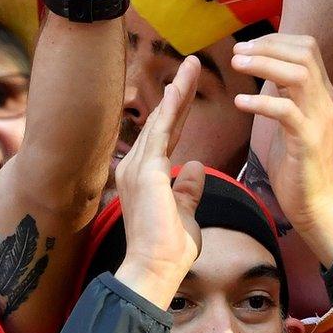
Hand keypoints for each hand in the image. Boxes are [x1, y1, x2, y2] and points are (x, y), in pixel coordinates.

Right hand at [112, 57, 206, 308]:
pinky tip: (179, 90)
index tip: (190, 87)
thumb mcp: (186, 212)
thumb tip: (195, 165)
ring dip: (177, 91)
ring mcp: (138, 167)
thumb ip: (188, 188)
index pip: (166, 134)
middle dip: (179, 91)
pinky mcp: (146, 172)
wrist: (155, 269)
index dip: (179, 110)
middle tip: (192, 62)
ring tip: (191, 65)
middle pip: (162, 120)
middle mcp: (136, 166)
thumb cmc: (169, 248)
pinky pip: (160, 133)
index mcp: (146, 175)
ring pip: (160, 119)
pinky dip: (171, 109)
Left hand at [231, 33, 332, 264]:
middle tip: (237, 52)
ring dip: (265, 64)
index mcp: (321, 93)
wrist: (314, 203)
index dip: (276, 40)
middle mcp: (325, 100)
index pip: (308, 47)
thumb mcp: (291, 119)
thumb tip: (266, 66)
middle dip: (268, 46)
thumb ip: (285, 92)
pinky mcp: (308, 141)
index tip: (247, 45)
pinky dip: (262, 101)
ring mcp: (319, 119)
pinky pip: (287, 112)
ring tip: (236, 65)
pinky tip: (240, 102)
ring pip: (299, 75)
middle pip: (305, 54)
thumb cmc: (296, 162)